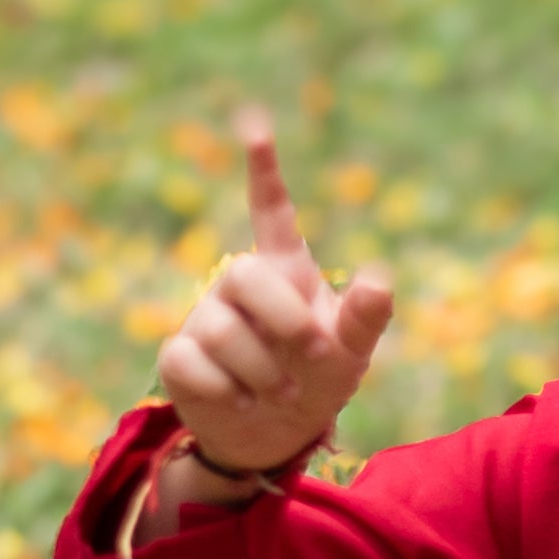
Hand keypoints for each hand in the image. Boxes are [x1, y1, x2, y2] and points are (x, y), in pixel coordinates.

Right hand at [153, 114, 396, 479]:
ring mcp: (204, 318)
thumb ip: (367, 317)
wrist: (276, 432)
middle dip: (286, 320)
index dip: (263, 172)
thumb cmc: (317, 377)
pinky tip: (242, 400)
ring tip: (284, 392)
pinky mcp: (178, 355)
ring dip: (264, 371)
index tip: (255, 125)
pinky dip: (228, 391)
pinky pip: (194, 364)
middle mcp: (238, 286)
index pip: (271, 213)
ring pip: (222, 331)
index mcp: (284, 272)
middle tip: (315, 353)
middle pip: (246, 276)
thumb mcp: (353, 351)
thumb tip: (381, 280)